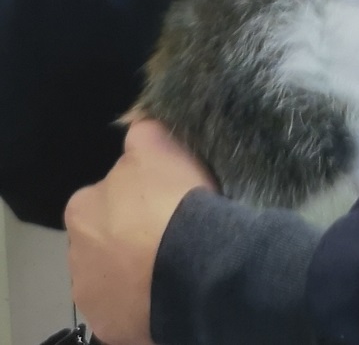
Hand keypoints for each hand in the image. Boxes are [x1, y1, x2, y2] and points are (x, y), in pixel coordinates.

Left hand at [65, 121, 214, 344]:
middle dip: (126, 237)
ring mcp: (91, 295)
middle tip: (165, 232)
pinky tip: (166, 290)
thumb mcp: (159, 145)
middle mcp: (75, 254)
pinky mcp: (109, 326)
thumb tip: (135, 124)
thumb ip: (142, 133)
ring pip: (111, 277)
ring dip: (131, 271)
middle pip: (103, 239)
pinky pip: (125, 309)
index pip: (103, 198)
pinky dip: (141, 302)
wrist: (191, 264)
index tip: (159, 201)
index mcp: (82, 209)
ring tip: (169, 263)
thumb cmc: (172, 200)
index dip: (133, 198)